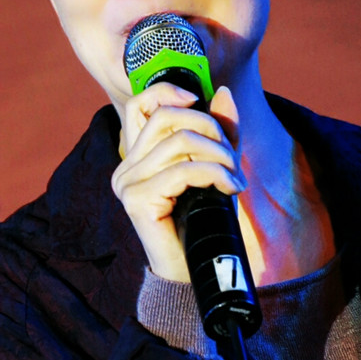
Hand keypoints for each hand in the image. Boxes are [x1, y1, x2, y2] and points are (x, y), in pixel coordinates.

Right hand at [111, 83, 245, 281]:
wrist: (195, 268)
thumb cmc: (205, 219)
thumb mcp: (216, 165)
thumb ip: (219, 130)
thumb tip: (221, 91)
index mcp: (138, 155)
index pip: (141, 105)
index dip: (168, 92)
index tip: (199, 100)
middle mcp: (126, 166)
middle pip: (166, 118)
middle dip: (209, 129)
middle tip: (231, 155)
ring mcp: (128, 183)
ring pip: (179, 142)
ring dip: (218, 156)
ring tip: (234, 177)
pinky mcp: (137, 199)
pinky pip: (182, 170)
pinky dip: (215, 174)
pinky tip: (229, 188)